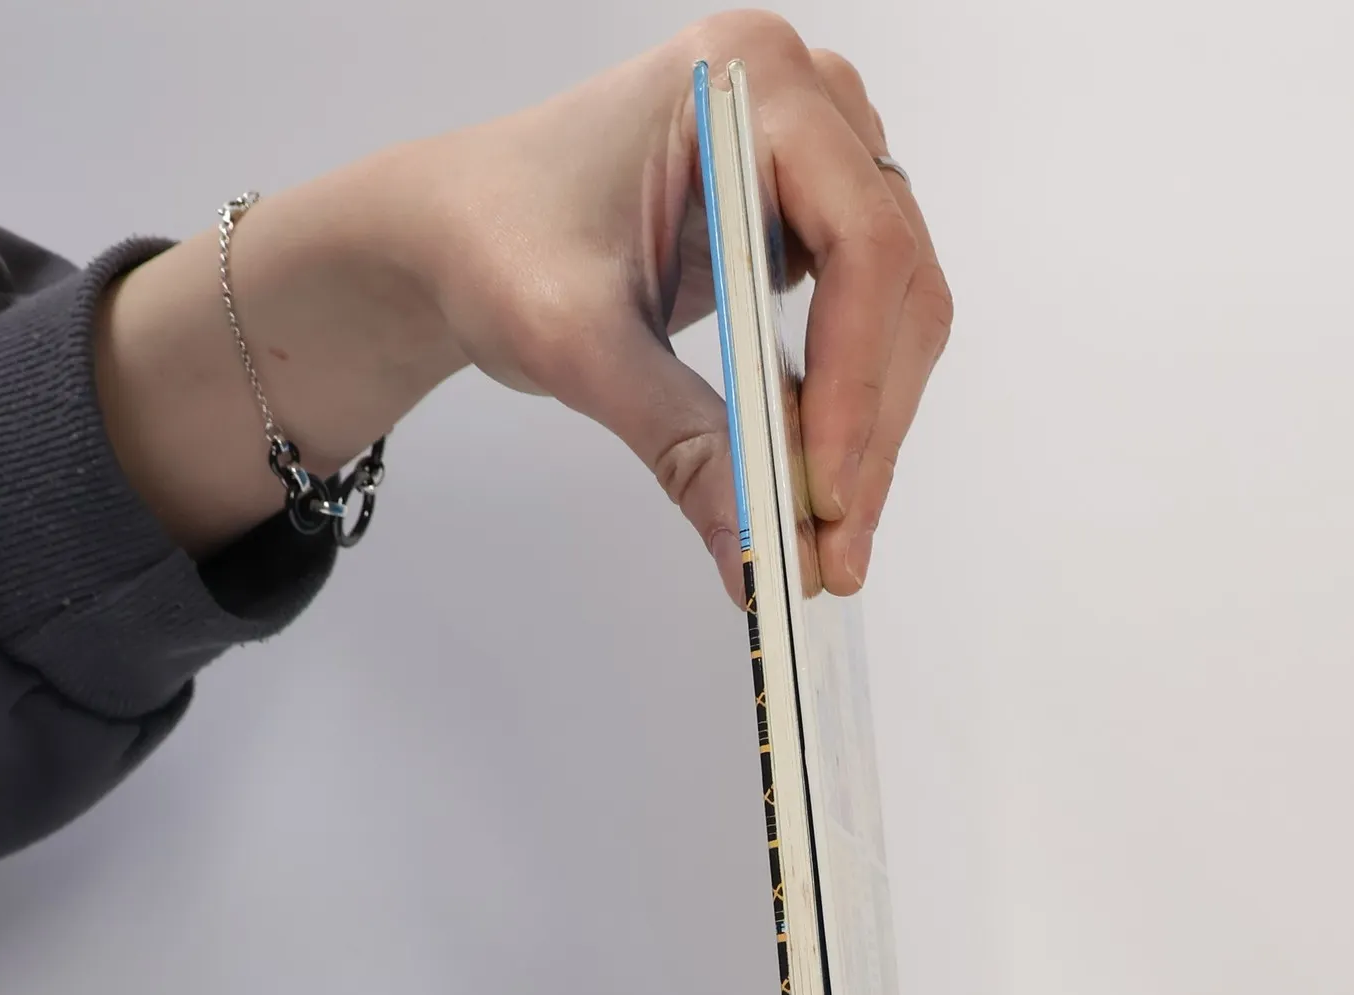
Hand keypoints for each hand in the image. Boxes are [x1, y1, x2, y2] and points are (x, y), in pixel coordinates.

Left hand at [97, 11, 951, 603]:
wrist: (456, 232)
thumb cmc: (494, 244)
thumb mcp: (579, 345)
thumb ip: (679, 442)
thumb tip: (754, 554)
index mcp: (748, 82)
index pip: (859, 241)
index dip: (857, 378)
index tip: (826, 493)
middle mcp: (807, 104)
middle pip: (895, 284)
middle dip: (869, 428)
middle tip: (836, 552)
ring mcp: (819, 161)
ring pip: (897, 315)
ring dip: (871, 435)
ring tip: (826, 544)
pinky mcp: (811, 222)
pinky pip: (868, 327)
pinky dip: (849, 415)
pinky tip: (813, 487)